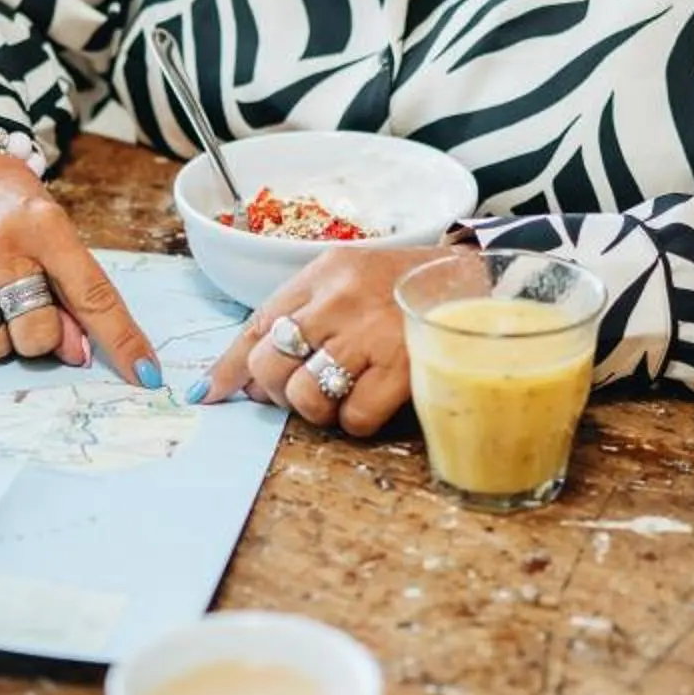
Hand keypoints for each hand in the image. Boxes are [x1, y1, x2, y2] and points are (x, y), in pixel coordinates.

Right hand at [0, 153, 163, 388]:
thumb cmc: (3, 200)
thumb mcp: (47, 227)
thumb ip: (66, 287)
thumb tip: (78, 352)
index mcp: (44, 226)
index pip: (92, 295)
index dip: (121, 339)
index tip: (146, 374)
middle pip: (37, 334)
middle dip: (40, 333)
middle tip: (25, 302)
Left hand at [197, 246, 440, 435]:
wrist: (484, 284)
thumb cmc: (409, 291)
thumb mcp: (350, 284)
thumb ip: (302, 317)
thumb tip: (245, 381)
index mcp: (325, 271)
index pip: (259, 323)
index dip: (231, 366)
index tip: (209, 394)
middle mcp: (342, 297)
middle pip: (271, 363)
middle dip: (279, 391)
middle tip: (303, 393)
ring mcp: (373, 331)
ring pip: (305, 394)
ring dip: (318, 409)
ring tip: (343, 395)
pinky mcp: (404, 366)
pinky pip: (352, 417)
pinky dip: (356, 422)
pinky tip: (374, 402)